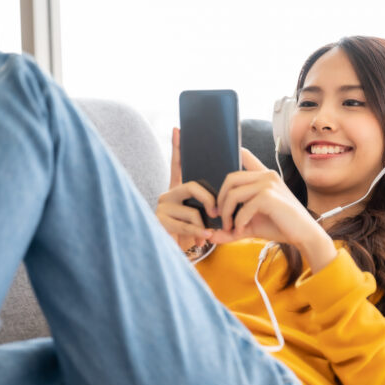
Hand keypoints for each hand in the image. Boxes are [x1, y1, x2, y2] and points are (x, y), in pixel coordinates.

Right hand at [155, 127, 217, 251]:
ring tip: (209, 233)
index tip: (178, 129)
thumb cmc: (193, 232)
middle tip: (217, 211)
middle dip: (208, 199)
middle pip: (192, 186)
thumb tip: (224, 187)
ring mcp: (162, 207)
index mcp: (178, 189)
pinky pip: (186, 224)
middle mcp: (167, 194)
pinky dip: (199, 232)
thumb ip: (209, 202)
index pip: (178, 165)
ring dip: (204, 223)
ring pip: (192, 210)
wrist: (172, 254)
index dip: (178, 148)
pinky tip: (205, 237)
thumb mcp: (202, 215)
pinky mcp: (160, 221)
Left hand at [209, 148, 321, 246]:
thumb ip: (232, 227)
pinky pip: (243, 208)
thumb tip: (210, 236)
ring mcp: (268, 184)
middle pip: (230, 179)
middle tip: (219, 218)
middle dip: (220, 200)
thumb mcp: (251, 224)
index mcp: (264, 177)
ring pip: (233, 194)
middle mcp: (267, 176)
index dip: (234, 154)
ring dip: (227, 214)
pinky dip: (238, 222)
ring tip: (230, 229)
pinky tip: (242, 231)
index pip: (246, 156)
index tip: (222, 162)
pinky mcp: (269, 196)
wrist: (304, 236)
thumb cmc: (280, 226)